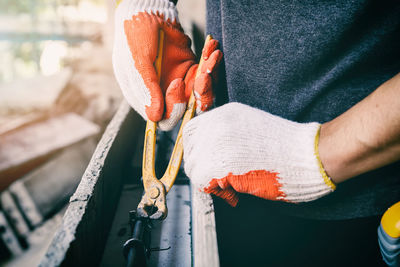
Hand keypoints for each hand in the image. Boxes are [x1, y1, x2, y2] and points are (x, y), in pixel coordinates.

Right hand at [113, 0, 221, 129]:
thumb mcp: (138, 63)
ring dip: (210, 75)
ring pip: (202, 93)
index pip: (166, 118)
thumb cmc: (135, 36)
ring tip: (212, 55)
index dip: (175, 107)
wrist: (147, 11)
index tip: (176, 83)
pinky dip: (211, 61)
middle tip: (204, 76)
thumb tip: (155, 117)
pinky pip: (206, 73)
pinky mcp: (191, 68)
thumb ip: (148, 89)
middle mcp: (164, 94)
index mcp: (147, 98)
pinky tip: (212, 47)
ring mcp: (179, 81)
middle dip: (201, 94)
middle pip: (188, 109)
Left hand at [183, 103, 335, 205]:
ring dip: (209, 182)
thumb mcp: (250, 128)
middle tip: (220, 180)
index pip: (191, 132)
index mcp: (225, 114)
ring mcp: (219, 142)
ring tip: (231, 186)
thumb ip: (225, 136)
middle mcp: (218, 124)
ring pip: (194, 168)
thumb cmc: (287, 147)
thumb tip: (207, 154)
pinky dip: (216, 192)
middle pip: (190, 151)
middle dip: (201, 169)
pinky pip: (202, 181)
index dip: (196, 152)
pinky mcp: (223, 163)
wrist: (310, 155)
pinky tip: (235, 193)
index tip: (207, 164)